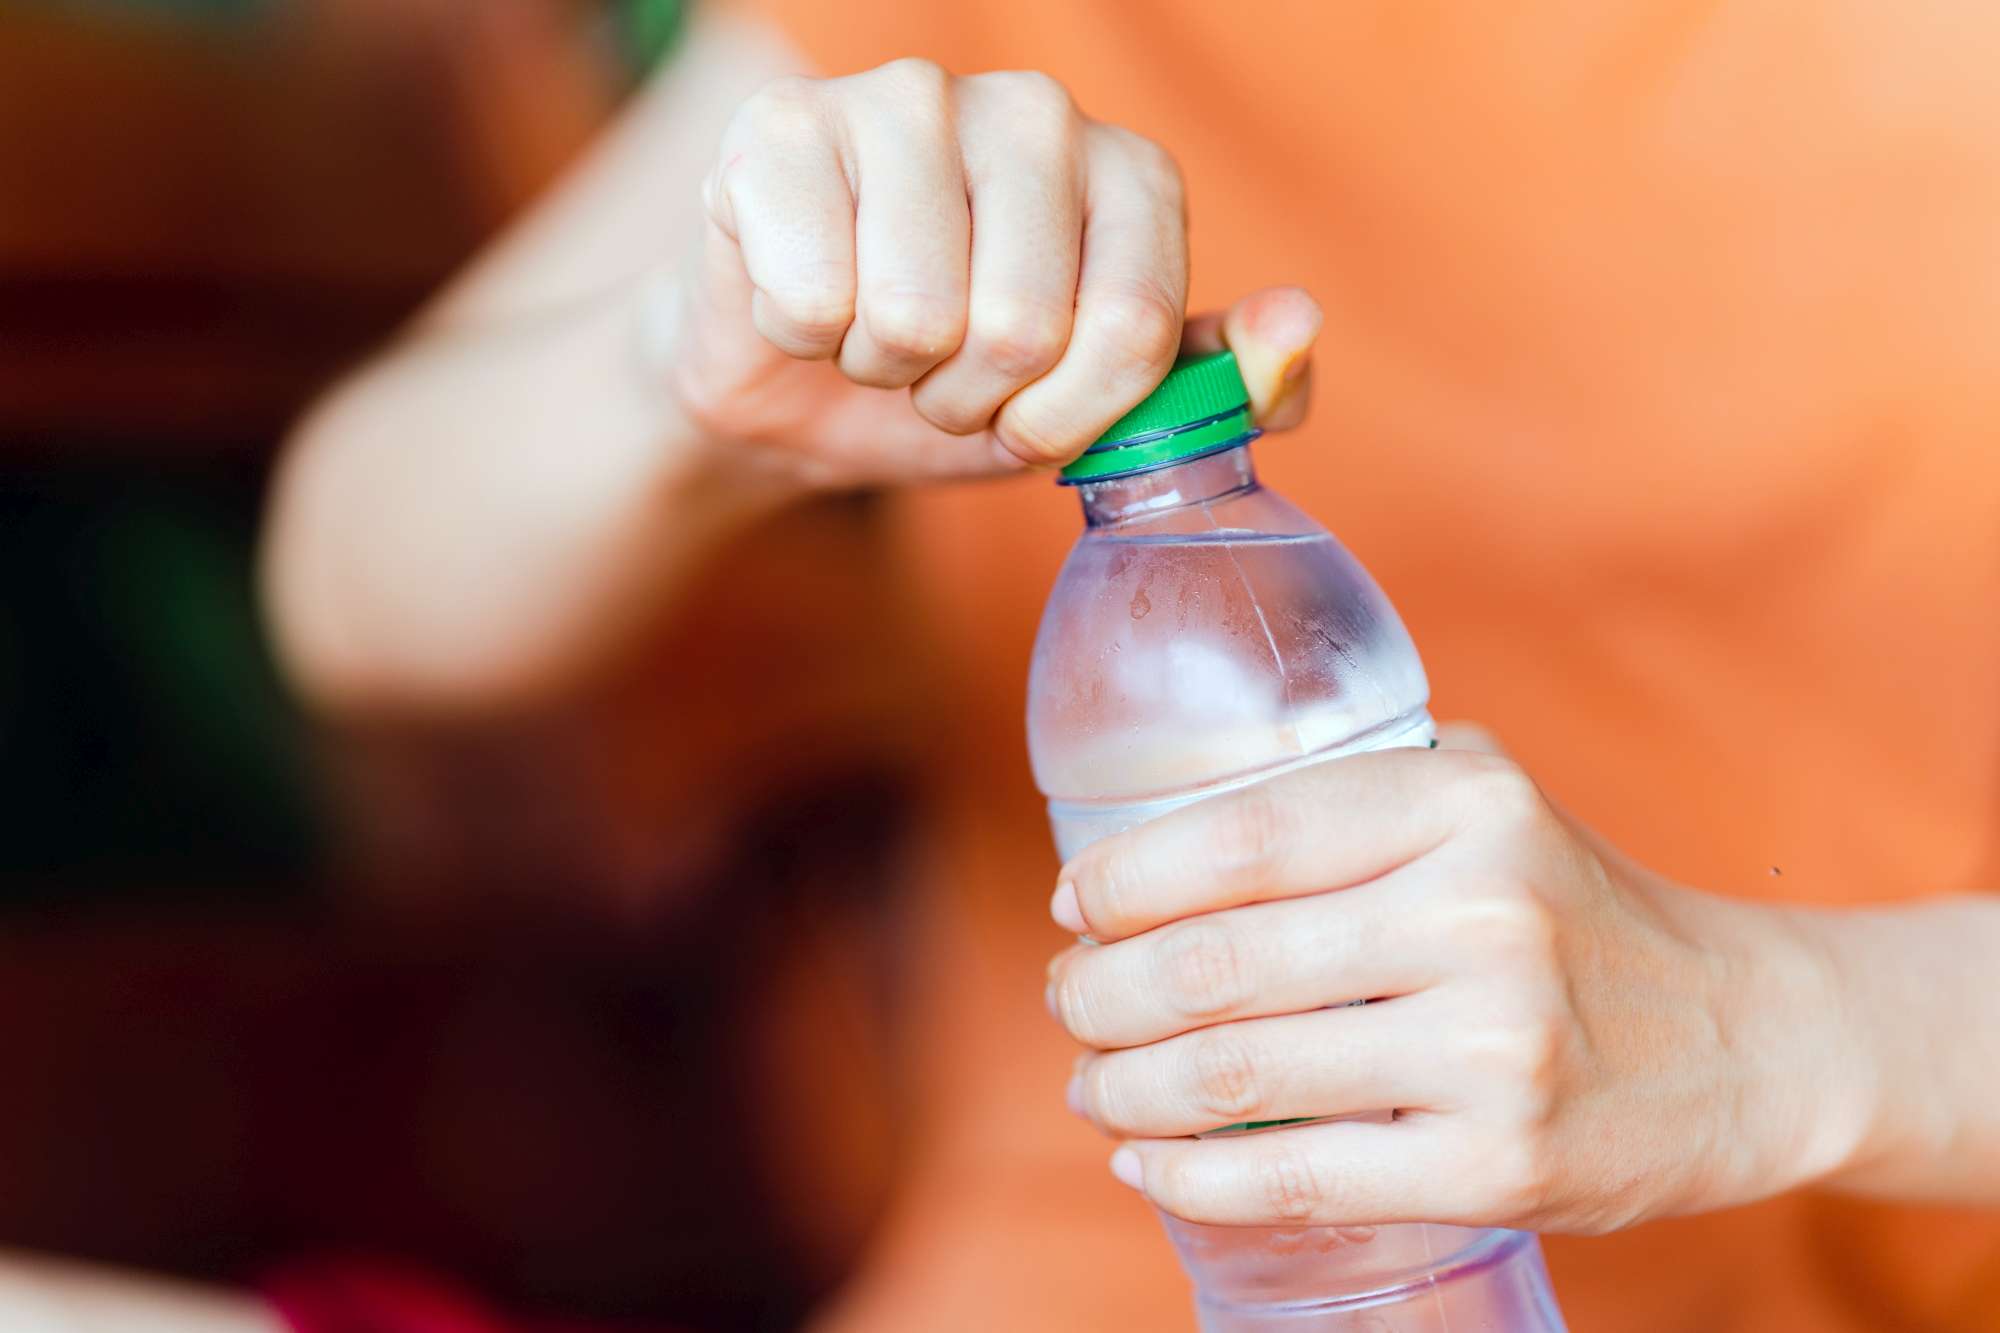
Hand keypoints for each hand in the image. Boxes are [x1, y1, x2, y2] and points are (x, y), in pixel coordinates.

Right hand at [665, 59, 1318, 487]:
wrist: (798, 383)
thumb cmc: (962, 386)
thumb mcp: (1101, 416)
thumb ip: (1216, 387)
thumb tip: (1292, 325)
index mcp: (1129, 173)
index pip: (1135, 329)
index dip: (1067, 420)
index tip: (1029, 421)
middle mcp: (1033, 112)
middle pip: (1024, 327)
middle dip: (969, 399)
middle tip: (941, 376)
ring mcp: (906, 100)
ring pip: (915, 316)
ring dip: (885, 370)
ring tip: (876, 336)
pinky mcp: (785, 126)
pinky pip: (814, 299)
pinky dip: (803, 337)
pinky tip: (805, 300)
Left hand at [1044, 731, 1866, 1233]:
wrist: (1751, 1039)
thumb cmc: (1576, 908)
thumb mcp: (1491, 799)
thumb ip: (1355, 790)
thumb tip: (1159, 842)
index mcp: (1464, 804)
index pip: (1242, 835)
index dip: (1126, 879)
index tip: (1075, 907)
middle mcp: (1481, 915)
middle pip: (1215, 961)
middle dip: (1100, 992)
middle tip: (1069, 1002)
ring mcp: (1494, 1049)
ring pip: (1237, 1073)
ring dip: (1124, 1084)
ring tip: (1093, 1081)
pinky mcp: (1500, 1165)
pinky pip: (1296, 1177)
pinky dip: (1189, 1175)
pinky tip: (1146, 1162)